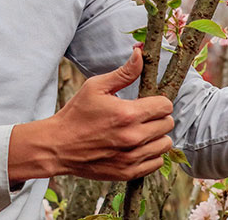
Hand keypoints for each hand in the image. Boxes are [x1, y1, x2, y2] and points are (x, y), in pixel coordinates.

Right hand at [8, 47, 174, 182]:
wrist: (59, 146)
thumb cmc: (77, 114)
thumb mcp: (96, 86)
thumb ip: (124, 72)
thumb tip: (140, 54)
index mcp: (128, 114)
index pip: (166, 105)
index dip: (158, 101)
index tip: (148, 102)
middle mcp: (134, 137)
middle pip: (168, 124)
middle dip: (158, 117)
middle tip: (142, 116)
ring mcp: (132, 157)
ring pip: (166, 144)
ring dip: (157, 136)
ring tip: (140, 131)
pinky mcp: (129, 172)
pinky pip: (157, 162)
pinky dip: (151, 154)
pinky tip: (137, 146)